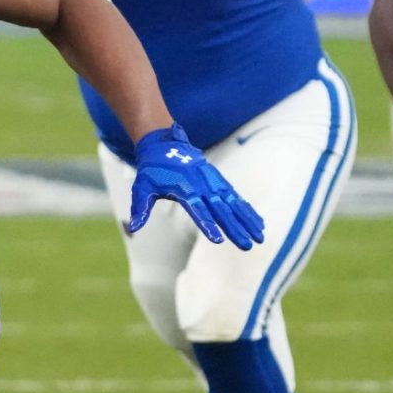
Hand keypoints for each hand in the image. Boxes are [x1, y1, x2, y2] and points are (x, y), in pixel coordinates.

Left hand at [125, 124, 266, 247]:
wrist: (165, 146)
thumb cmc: (152, 170)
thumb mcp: (142, 187)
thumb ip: (140, 208)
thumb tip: (133, 227)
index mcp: (185, 189)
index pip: (198, 210)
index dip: (207, 224)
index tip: (217, 239)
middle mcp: (203, 186)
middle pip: (221, 211)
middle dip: (235, 229)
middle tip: (247, 246)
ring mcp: (214, 184)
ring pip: (234, 205)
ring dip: (248, 221)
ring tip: (260, 237)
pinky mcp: (220, 183)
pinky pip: (237, 199)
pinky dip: (248, 211)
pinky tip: (259, 224)